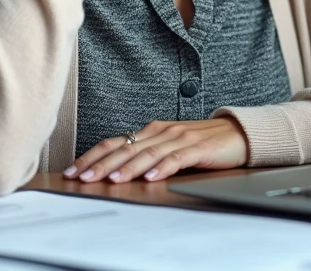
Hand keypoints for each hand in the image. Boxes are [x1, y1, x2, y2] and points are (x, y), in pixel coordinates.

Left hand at [63, 118, 247, 183]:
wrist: (237, 133)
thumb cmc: (201, 142)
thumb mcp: (169, 146)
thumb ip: (146, 155)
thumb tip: (116, 171)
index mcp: (151, 130)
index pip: (115, 142)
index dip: (92, 156)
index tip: (73, 171)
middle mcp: (162, 131)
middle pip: (126, 147)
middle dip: (101, 164)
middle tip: (82, 178)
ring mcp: (179, 138)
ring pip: (147, 153)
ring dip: (127, 168)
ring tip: (111, 181)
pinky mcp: (198, 148)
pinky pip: (176, 159)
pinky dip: (162, 168)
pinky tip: (150, 178)